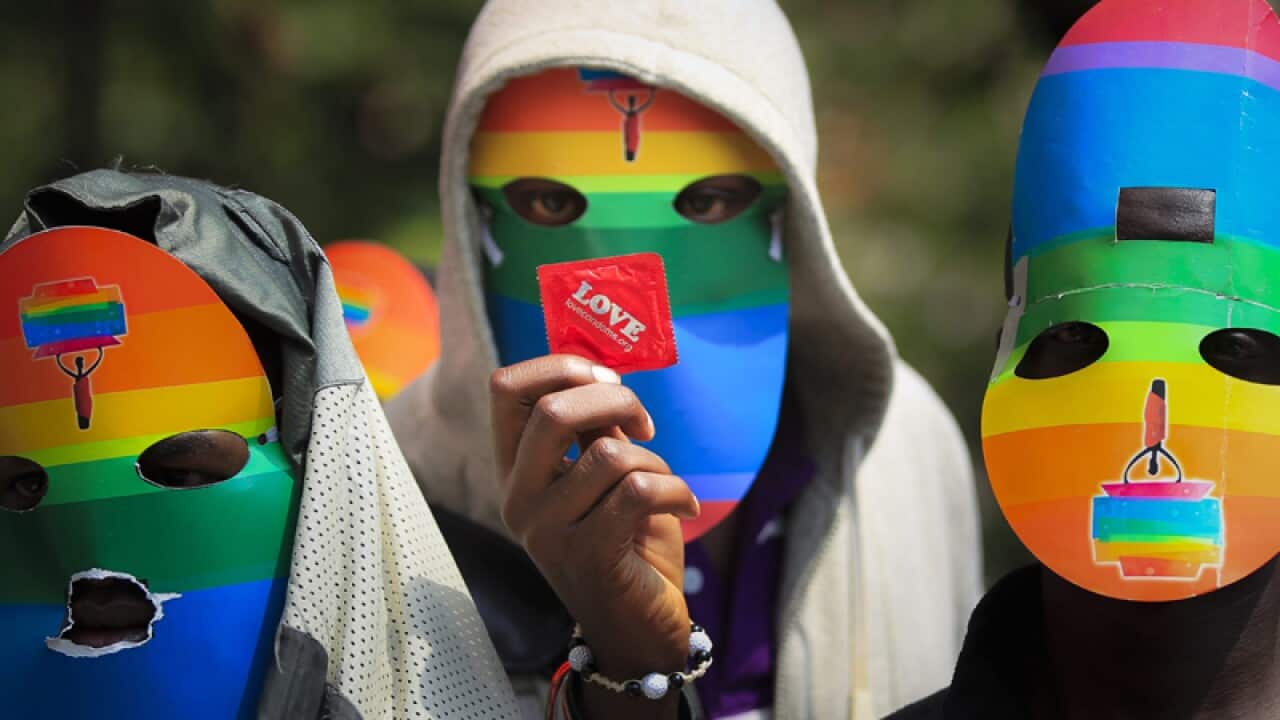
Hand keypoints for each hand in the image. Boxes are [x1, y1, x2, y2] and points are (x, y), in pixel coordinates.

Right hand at [491, 355, 698, 713]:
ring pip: (610, 455)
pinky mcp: (587, 556)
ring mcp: (547, 531)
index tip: (606, 381)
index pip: (505, 389)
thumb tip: (603, 373)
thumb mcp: (604, 476)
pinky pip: (638, 491)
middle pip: (553, 411)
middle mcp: (518, 499)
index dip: (561, 366)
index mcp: (514, 470)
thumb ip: (594, 429)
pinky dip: (675, 490)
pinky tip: (682, 507)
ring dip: (654, 461)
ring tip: (664, 485)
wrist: (638, 629)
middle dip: (616, 400)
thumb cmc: (626, 543)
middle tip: (644, 425)